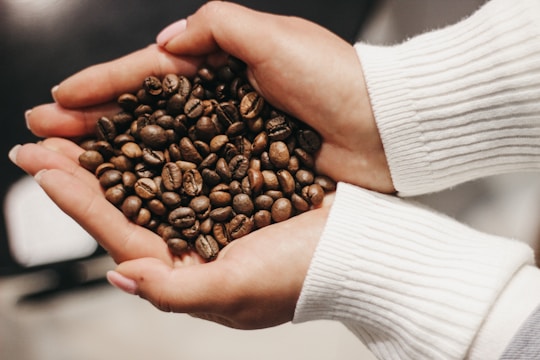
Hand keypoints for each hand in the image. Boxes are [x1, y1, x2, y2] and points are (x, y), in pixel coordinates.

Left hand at [10, 139, 330, 328]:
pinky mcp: (231, 183)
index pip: (122, 236)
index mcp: (188, 271)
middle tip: (39, 140)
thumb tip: (120, 277)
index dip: (80, 204)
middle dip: (82, 172)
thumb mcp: (237, 290)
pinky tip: (139, 120)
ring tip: (77, 125)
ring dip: (112, 151)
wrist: (356, 245)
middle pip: (127, 203)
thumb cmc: (303, 273)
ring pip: (150, 177)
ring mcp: (211, 210)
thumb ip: (175, 290)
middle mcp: (193, 240)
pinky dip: (158, 140)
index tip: (44, 169)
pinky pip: (184, 160)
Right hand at [26, 2, 393, 192]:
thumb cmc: (339, 79)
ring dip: (114, 156)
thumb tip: (166, 43)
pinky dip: (158, 182)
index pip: (149, 73)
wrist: (386, 130)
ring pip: (160, 149)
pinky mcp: (248, 173)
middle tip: (42, 131)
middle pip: (144, 114)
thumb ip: (216, 27)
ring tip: (68, 162)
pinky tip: (127, 190)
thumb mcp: (275, 36)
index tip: (60, 98)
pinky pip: (192, 178)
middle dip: (92, 122)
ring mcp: (232, 141)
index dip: (103, 85)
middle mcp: (221, 103)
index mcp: (222, 64)